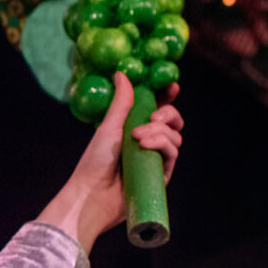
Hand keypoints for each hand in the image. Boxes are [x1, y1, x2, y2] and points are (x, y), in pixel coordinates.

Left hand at [36, 73, 184, 250]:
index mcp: (134, 128)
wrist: (92, 194)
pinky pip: (172, 154)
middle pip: (173, 122)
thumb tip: (122, 74)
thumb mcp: (109, 127)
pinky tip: (145, 145)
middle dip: (168, 114)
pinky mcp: (161, 175)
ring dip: (159, 132)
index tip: (172, 87)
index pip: (158, 109)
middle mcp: (147, 142)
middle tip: (154, 116)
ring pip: (175, 137)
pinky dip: (162, 145)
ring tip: (138, 137)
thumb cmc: (95, 161)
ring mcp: (156, 159)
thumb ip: (121, 102)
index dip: (167, 97)